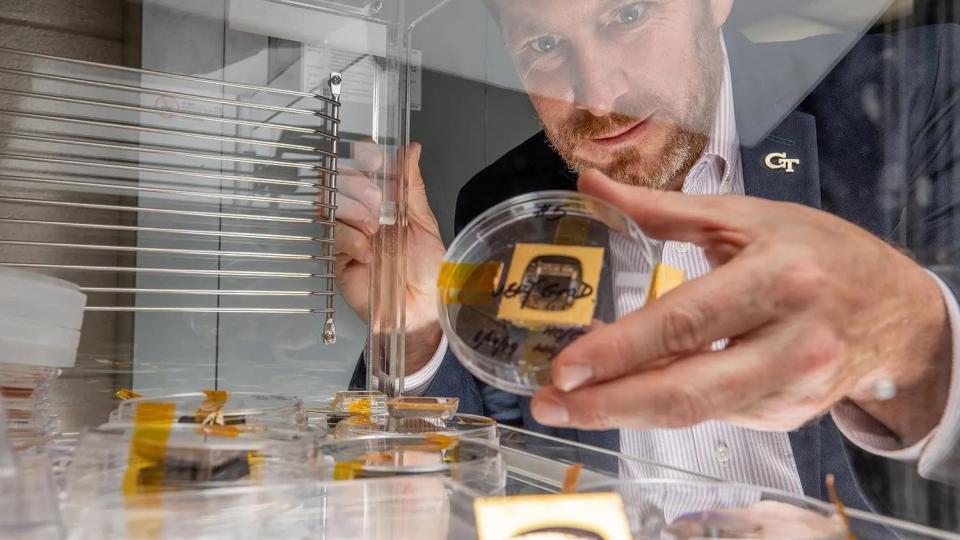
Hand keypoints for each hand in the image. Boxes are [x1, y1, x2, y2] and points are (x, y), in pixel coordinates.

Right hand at [334, 142, 445, 371]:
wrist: (422, 310)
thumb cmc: (428, 269)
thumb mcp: (424, 223)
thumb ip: (412, 186)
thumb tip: (412, 148)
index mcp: (386, 202)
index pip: (365, 169)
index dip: (364, 158)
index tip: (373, 158)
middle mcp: (364, 214)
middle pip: (342, 181)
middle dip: (357, 185)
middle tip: (377, 203)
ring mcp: (349, 235)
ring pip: (333, 205)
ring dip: (354, 211)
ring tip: (375, 230)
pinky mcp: (338, 258)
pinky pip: (334, 236)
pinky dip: (351, 240)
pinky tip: (368, 254)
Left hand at [531, 169, 951, 442]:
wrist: (896, 309)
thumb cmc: (819, 251)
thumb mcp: (746, 216)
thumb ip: (664, 208)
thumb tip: (592, 184)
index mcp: (777, 279)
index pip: (684, 323)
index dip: (620, 351)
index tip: (564, 368)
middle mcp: (791, 342)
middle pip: (687, 390)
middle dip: (608, 405)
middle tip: (549, 405)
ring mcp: (792, 387)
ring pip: (696, 412)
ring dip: (627, 410)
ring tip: (572, 404)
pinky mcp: (789, 415)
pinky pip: (714, 414)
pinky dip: (667, 403)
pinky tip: (631, 392)